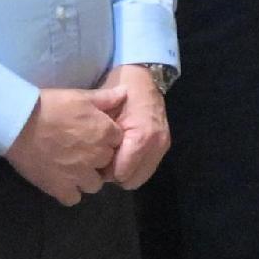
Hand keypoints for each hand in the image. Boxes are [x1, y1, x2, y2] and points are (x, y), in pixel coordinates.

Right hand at [7, 84, 121, 203]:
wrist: (19, 122)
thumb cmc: (50, 106)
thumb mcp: (80, 95)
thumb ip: (106, 98)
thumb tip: (125, 93)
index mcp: (106, 133)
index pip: (119, 142)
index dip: (106, 140)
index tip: (92, 136)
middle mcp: (97, 156)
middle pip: (108, 164)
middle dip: (98, 159)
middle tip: (80, 151)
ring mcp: (80, 175)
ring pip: (94, 184)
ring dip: (86, 178)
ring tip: (70, 168)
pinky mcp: (61, 188)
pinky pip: (74, 198)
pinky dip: (68, 192)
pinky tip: (60, 181)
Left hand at [102, 64, 173, 191]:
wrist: (143, 77)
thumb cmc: (120, 92)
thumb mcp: (105, 112)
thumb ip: (101, 139)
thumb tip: (93, 163)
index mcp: (142, 137)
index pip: (119, 173)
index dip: (104, 170)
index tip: (95, 159)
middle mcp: (157, 145)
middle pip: (131, 181)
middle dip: (115, 174)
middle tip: (103, 160)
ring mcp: (163, 146)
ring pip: (139, 178)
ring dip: (126, 172)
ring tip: (114, 156)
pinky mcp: (165, 146)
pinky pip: (147, 169)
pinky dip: (135, 166)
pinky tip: (125, 153)